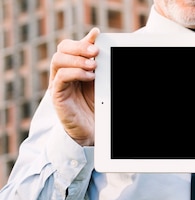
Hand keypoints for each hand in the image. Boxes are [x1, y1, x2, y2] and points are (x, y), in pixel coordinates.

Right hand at [49, 27, 99, 145]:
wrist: (93, 131)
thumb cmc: (97, 107)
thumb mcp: (101, 82)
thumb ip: (99, 63)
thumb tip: (100, 42)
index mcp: (73, 68)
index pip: (70, 46)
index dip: (82, 40)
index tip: (98, 36)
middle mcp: (63, 73)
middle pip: (62, 49)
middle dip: (79, 47)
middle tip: (96, 52)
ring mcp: (58, 83)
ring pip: (58, 60)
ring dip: (77, 60)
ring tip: (94, 66)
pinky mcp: (57, 95)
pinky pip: (60, 77)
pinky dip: (75, 73)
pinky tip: (90, 77)